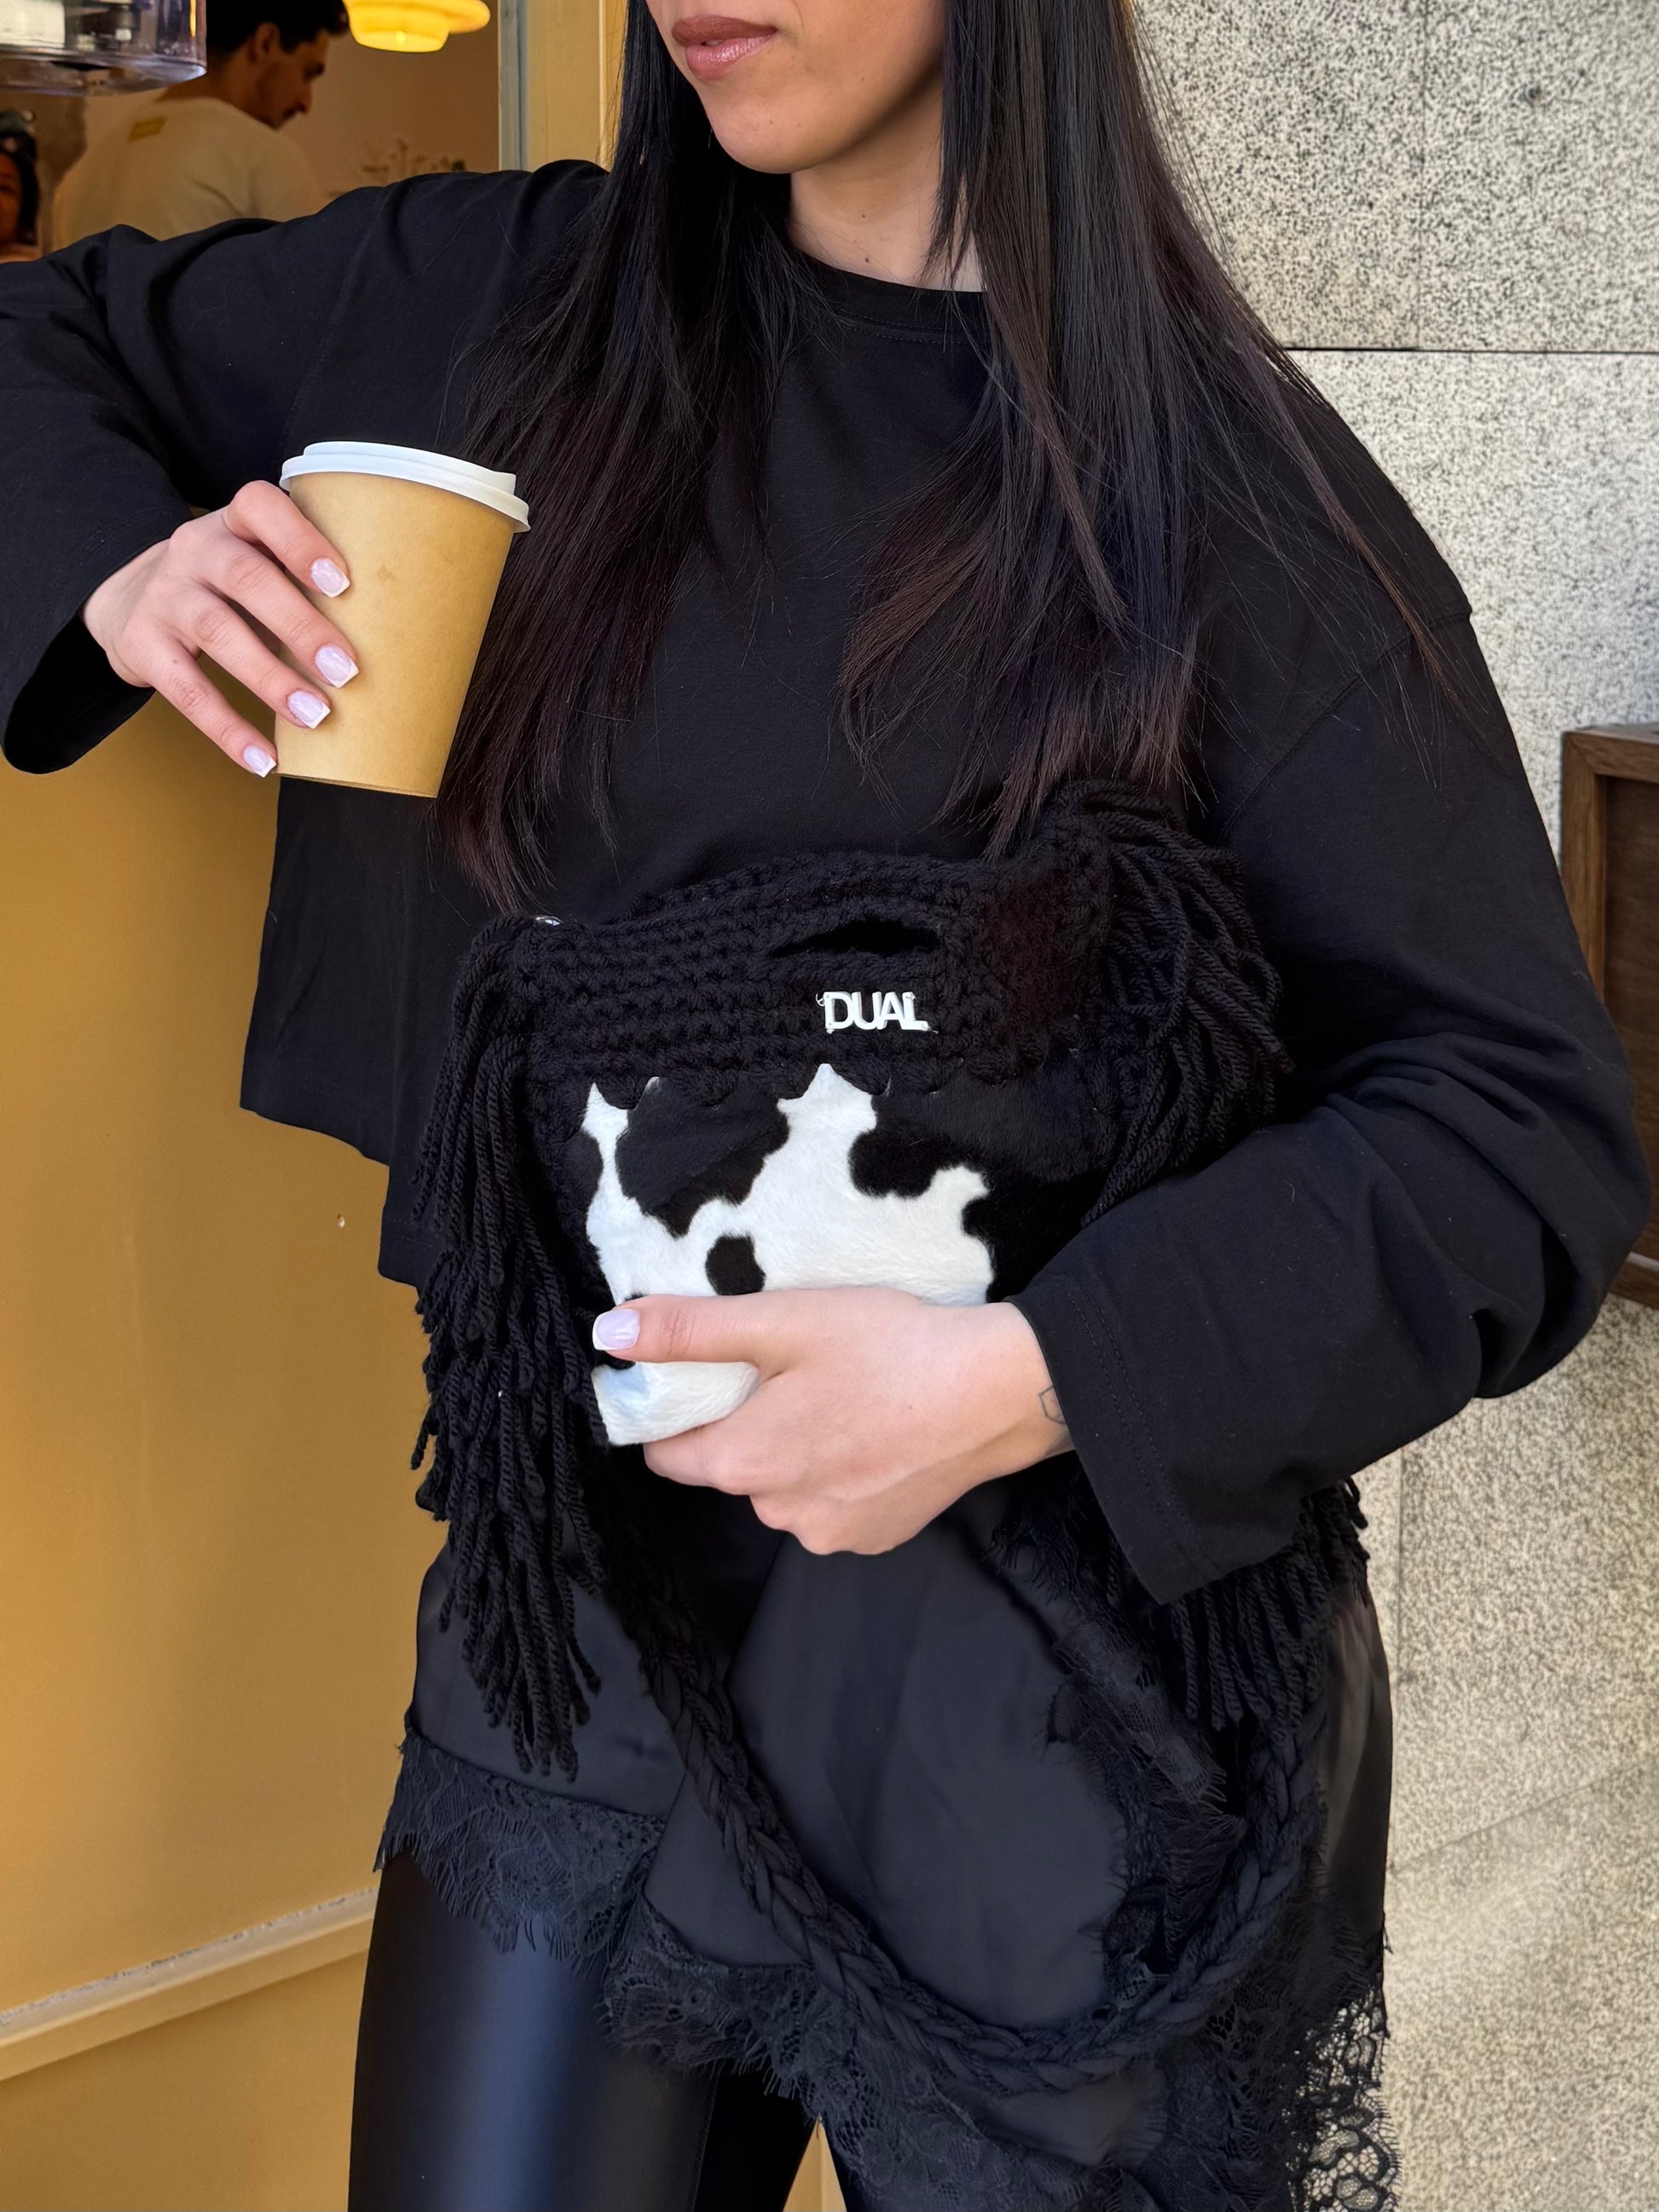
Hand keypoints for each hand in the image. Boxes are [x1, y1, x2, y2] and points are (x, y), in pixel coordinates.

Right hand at [82, 481, 359, 777]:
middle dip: (300, 625)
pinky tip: (263, 758)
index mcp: (233, 524)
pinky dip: (227, 729)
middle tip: (346, 670)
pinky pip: (185, 689)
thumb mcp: (256, 564)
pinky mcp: (142, 644)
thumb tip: (394, 640)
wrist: (127, 603)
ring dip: (270, 678)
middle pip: (246, 577)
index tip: (342, 583)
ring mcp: (164, 594)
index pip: (259, 506)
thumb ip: (305, 584)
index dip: (299, 540)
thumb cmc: (224, 588)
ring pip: (217, 631)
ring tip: (315, 716)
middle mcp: (194, 549)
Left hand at [594, 1289, 1072, 1554]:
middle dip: (749, 1426)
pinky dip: (844, 1474)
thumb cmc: (887, 1348)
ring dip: (799, 1452)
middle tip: (794, 1371)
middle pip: (732, 1468)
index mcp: (743, 1463)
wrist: (997, 1392)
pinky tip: (879, 1433)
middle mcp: (778, 1513)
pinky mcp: (878, 1537)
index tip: (706, 1376)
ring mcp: (832, 1533)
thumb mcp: (780, 1321)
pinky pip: (835, 1505)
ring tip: (845, 1397)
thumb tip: (608, 1336)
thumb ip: (688, 1331)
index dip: (674, 1413)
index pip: (667, 1454)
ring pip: (786, 1487)